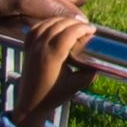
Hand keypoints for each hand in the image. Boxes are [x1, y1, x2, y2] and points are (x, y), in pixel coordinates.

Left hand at [0, 0, 88, 39]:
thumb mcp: (28, 0)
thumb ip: (59, 12)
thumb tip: (85, 25)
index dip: (60, 10)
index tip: (35, 6)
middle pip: (68, 6)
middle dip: (47, 14)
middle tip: (23, 9)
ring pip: (53, 13)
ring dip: (37, 18)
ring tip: (15, 10)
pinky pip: (41, 12)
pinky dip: (29, 17)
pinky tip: (13, 12)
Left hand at [6, 12, 96, 126]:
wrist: (30, 105)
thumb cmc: (53, 96)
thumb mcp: (75, 86)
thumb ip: (89, 73)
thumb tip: (99, 63)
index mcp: (52, 56)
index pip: (69, 33)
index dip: (83, 28)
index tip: (93, 30)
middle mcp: (40, 48)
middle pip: (59, 25)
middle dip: (75, 23)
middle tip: (86, 28)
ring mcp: (31, 47)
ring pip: (47, 23)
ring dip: (61, 21)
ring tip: (73, 25)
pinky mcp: (27, 49)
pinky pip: (35, 28)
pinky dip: (46, 23)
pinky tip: (55, 25)